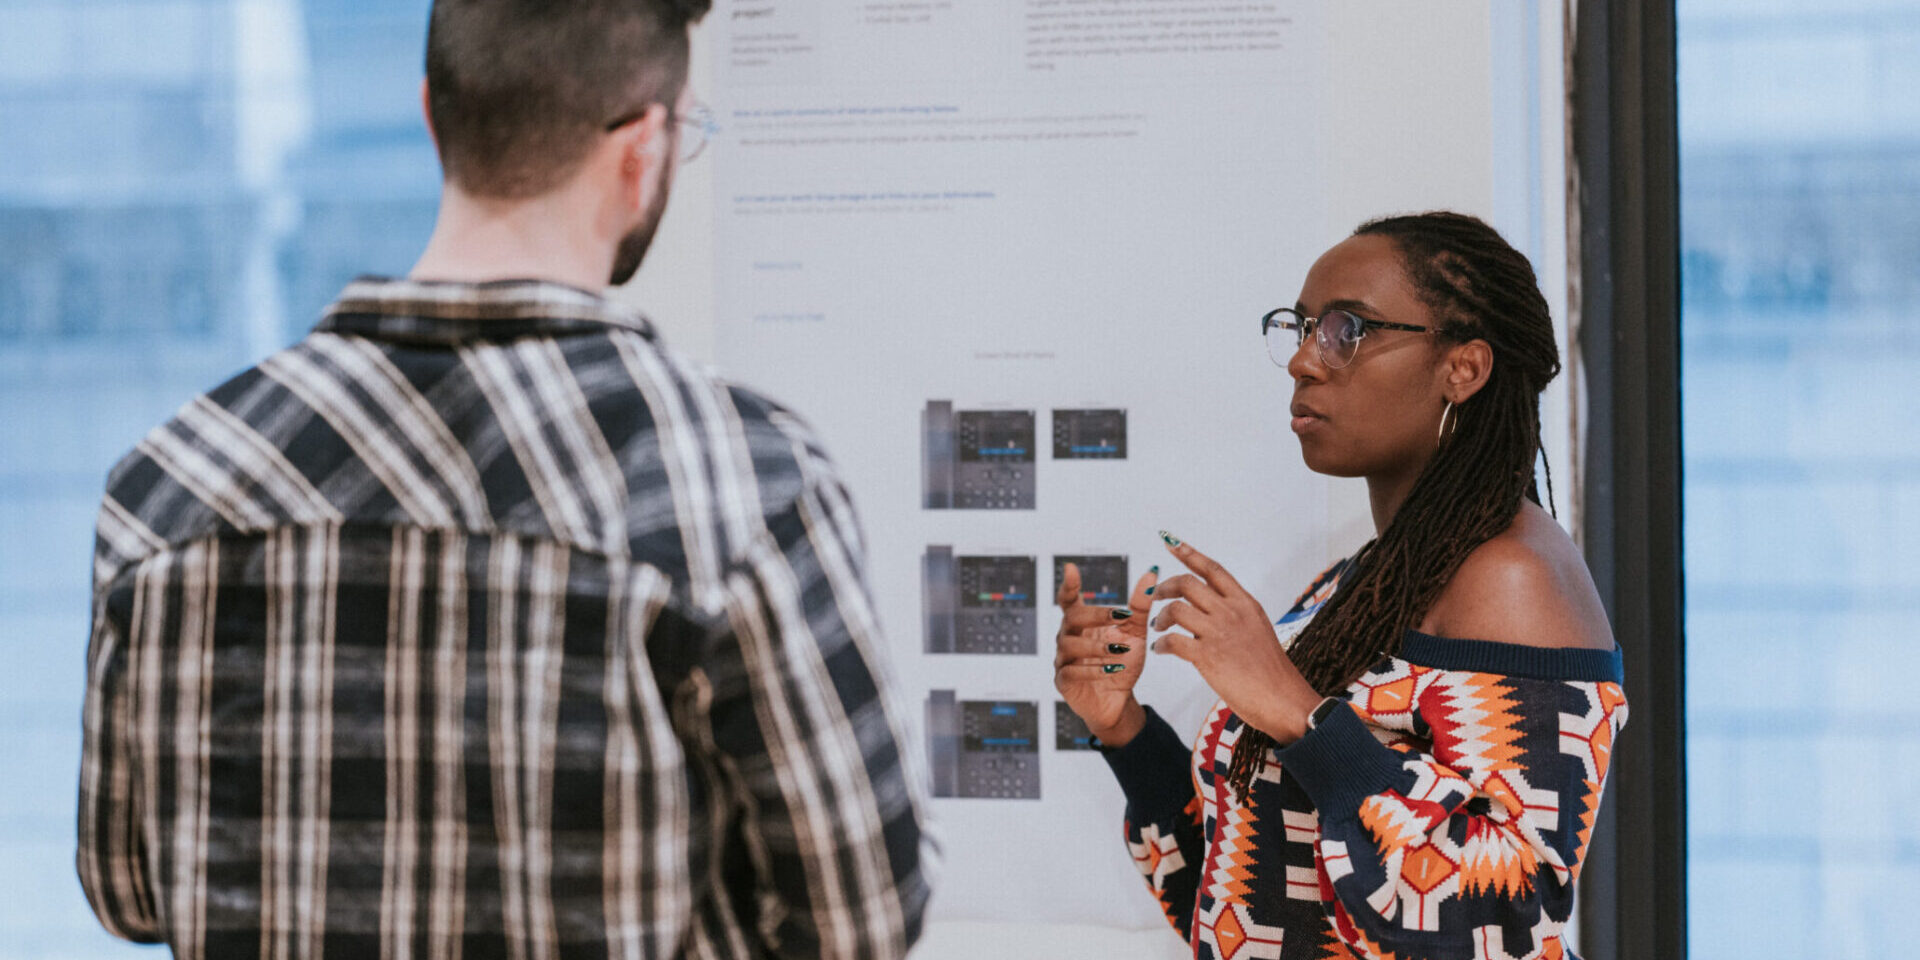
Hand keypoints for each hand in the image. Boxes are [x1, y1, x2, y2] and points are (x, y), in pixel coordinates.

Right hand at [1052, 562, 1157, 745]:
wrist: (1120, 700)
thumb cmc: (1123, 663)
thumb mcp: (1135, 632)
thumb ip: (1140, 605)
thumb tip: (1152, 573)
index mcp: (1082, 622)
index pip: (1068, 599)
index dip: (1069, 584)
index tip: (1070, 568)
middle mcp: (1068, 637)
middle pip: (1072, 617)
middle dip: (1096, 615)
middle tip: (1120, 616)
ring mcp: (1063, 659)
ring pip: (1070, 645)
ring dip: (1096, 647)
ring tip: (1120, 652)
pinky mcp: (1064, 681)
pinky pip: (1072, 671)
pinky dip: (1092, 670)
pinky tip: (1111, 670)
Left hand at [1149, 536, 1323, 744]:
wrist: (1284, 699)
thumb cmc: (1272, 672)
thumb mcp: (1258, 631)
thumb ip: (1236, 616)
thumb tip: (1213, 610)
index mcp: (1246, 604)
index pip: (1213, 570)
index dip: (1189, 553)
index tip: (1170, 542)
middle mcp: (1232, 612)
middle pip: (1188, 583)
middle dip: (1165, 586)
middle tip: (1156, 596)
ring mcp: (1220, 632)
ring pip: (1176, 608)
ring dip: (1161, 617)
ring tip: (1159, 629)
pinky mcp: (1208, 656)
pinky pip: (1173, 641)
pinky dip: (1162, 644)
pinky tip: (1161, 650)